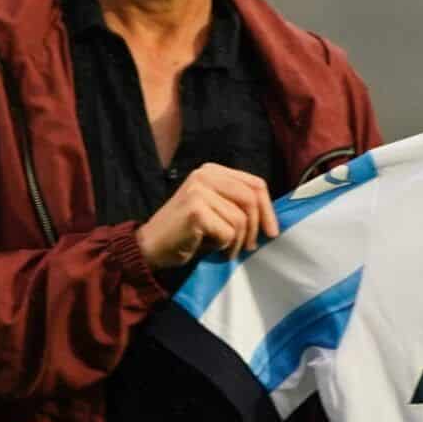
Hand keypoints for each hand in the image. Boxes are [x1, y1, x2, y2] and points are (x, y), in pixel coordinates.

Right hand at [136, 165, 278, 269]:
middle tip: (250, 247)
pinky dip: (224, 245)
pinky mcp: (196, 210)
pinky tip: (211, 248)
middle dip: (255, 227)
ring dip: (237, 241)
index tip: (271, 231)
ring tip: (224, 249)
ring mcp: (199, 190)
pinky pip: (228, 232)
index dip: (268, 209)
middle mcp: (205, 175)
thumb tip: (270, 219)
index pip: (255, 183)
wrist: (150, 247)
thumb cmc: (187, 233)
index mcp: (212, 171)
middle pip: (251, 198)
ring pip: (240, 218)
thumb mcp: (215, 211)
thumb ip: (237, 204)